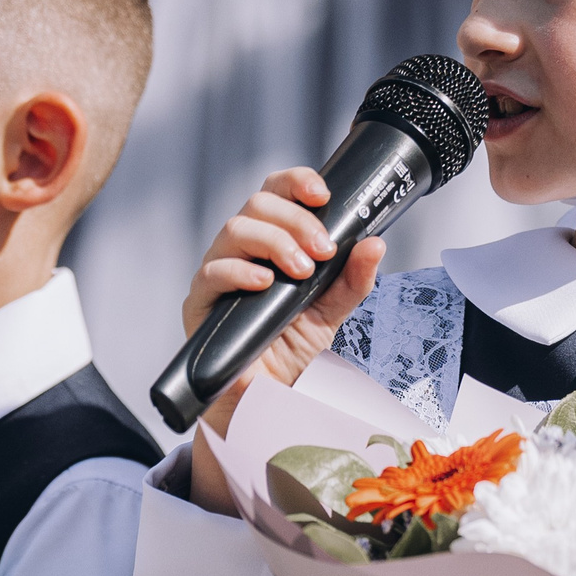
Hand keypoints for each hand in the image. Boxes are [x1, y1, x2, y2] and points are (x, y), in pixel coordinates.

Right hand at [182, 166, 384, 512]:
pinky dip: (240, 272)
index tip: (323, 195)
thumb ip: (353, 278)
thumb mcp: (332, 309)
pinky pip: (211, 272)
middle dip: (296, 221)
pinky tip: (265, 284)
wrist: (267, 393)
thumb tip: (375, 243)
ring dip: (274, 243)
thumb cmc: (290, 345)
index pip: (276, 192)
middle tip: (323, 250)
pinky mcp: (200, 301)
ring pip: (234, 230)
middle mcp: (242, 249)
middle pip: (257, 204)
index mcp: (272, 241)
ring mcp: (218, 272)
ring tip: (301, 270)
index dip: (296, 182)